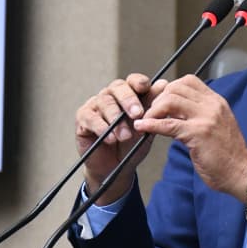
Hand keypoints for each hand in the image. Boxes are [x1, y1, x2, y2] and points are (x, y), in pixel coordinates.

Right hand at [75, 73, 166, 203]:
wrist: (116, 167)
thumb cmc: (132, 144)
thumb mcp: (146, 127)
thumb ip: (152, 107)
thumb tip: (163, 84)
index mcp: (129, 93)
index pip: (133, 81)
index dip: (139, 82)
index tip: (145, 88)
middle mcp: (111, 95)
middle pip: (118, 88)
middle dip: (129, 100)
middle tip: (137, 114)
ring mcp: (96, 105)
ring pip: (105, 102)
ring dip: (116, 120)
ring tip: (125, 136)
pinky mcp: (83, 117)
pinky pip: (90, 117)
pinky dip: (101, 128)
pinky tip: (110, 139)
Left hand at [133, 75, 246, 201]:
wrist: (241, 173)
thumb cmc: (227, 155)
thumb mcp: (216, 126)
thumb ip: (199, 115)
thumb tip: (174, 112)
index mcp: (216, 102)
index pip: (188, 81)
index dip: (170, 88)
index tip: (161, 102)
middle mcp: (212, 105)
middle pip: (175, 88)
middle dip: (158, 99)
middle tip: (150, 113)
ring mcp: (205, 118)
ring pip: (170, 101)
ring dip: (153, 110)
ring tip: (146, 121)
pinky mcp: (197, 133)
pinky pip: (168, 124)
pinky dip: (151, 124)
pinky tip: (142, 127)